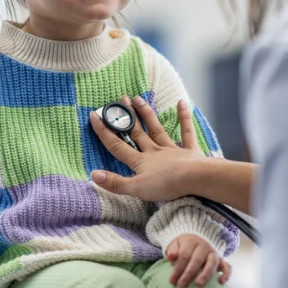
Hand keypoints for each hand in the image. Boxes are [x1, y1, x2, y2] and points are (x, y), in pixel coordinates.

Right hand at [89, 96, 207, 201]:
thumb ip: (115, 182)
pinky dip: (184, 117)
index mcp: (140, 162)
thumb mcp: (137, 188)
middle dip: (127, 117)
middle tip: (121, 99)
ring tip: (138, 99)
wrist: (194, 179)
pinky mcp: (189, 151)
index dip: (104, 132)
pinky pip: (186, 132)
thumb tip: (93, 174)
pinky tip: (182, 102)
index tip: (95, 115)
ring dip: (147, 114)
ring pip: (156, 129)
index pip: (117, 146)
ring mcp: (171, 150)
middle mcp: (154, 152)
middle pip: (137, 133)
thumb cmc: (166, 185)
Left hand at [166, 234, 231, 287]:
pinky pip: (227, 267)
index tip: (172, 281)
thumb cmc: (183, 246)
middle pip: (197, 260)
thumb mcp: (175, 244)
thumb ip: (173, 250)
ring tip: (199, 284)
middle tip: (181, 285)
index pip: (184, 255)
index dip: (178, 268)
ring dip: (206, 274)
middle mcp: (204, 246)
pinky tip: (220, 283)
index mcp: (192, 242)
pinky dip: (226, 275)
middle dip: (189, 273)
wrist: (196, 239)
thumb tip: (170, 257)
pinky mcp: (221, 260)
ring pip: (212, 262)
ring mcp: (214, 253)